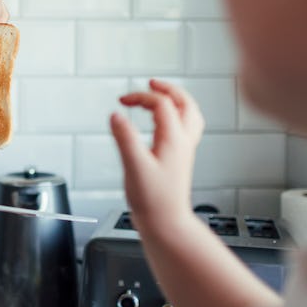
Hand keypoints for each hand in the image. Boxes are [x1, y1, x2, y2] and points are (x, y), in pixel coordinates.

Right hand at [110, 79, 203, 228]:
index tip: (122, 101)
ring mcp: (184, 150)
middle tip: (150, 83)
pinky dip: (176, 117)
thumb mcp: (134, 166)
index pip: (160, 104)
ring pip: (189, 115)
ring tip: (161, 95)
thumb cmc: (153, 200)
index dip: (140, 97)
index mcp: (173, 139)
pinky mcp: (180, 159)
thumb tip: (117, 115)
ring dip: (176, 100)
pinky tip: (163, 123)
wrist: (166, 223)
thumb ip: (124, 138)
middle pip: (184, 103)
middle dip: (166, 89)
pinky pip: (186, 128)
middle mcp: (183, 142)